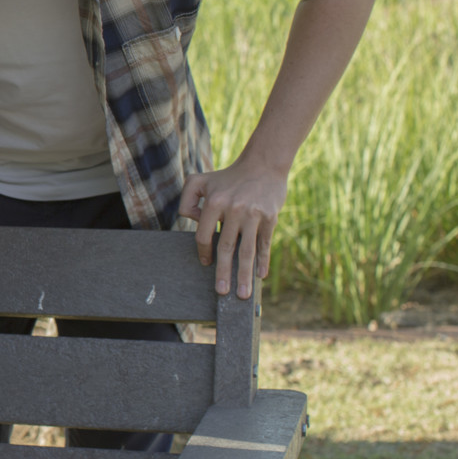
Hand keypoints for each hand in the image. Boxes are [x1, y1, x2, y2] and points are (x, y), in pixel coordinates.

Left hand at [177, 159, 288, 298]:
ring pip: (247, 250)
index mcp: (214, 203)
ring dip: (244, 274)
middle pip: (226, 248)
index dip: (204, 251)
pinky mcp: (270, 217)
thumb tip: (193, 223)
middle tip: (222, 293)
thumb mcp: (199, 181)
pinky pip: (264, 243)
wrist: (263, 164)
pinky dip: (263, 260)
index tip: (206, 264)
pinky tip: (260, 276)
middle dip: (223, 273)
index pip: (204, 235)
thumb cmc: (227, 176)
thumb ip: (187, 200)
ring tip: (242, 294)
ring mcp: (253, 215)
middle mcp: (233, 209)